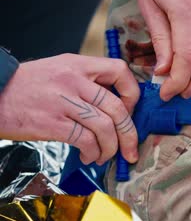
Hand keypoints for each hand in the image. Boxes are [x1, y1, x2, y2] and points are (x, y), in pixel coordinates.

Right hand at [0, 54, 139, 164]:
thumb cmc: (28, 86)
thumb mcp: (60, 70)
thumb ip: (88, 82)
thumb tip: (117, 106)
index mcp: (79, 64)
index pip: (120, 71)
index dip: (132, 93)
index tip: (130, 111)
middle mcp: (74, 80)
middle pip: (117, 107)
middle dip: (130, 134)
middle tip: (131, 149)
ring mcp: (63, 101)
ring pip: (105, 127)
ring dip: (111, 148)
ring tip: (105, 155)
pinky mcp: (52, 123)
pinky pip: (85, 140)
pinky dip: (93, 152)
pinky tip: (89, 156)